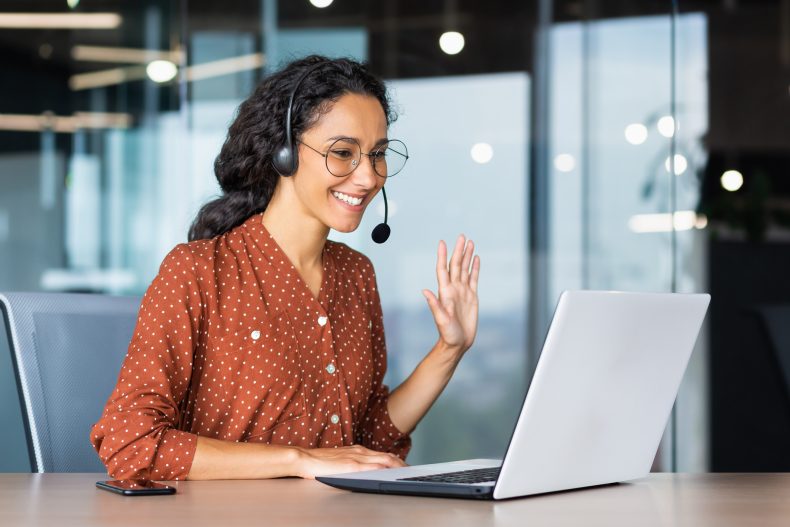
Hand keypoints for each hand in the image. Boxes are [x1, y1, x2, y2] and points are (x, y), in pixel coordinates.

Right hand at [294, 445, 406, 478]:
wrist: (305, 458)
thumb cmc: (320, 461)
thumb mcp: (341, 460)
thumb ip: (354, 462)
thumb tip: (365, 469)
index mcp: (358, 450)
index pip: (382, 455)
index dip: (396, 460)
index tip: (405, 466)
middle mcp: (360, 452)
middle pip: (387, 457)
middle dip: (401, 464)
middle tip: (412, 471)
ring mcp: (356, 458)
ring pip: (383, 460)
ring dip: (397, 466)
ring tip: (407, 472)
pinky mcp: (350, 465)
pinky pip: (371, 467)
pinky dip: (383, 469)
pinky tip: (390, 473)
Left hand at [422, 234, 479, 356]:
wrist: (458, 343)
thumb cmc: (447, 333)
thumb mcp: (440, 320)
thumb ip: (434, 305)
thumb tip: (424, 291)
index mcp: (445, 292)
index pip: (443, 269)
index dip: (442, 256)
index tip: (442, 242)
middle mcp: (453, 289)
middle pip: (456, 265)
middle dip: (458, 250)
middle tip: (462, 236)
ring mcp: (463, 292)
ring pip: (465, 269)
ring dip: (467, 256)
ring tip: (470, 242)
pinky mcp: (472, 297)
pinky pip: (474, 279)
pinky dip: (475, 268)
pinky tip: (476, 258)